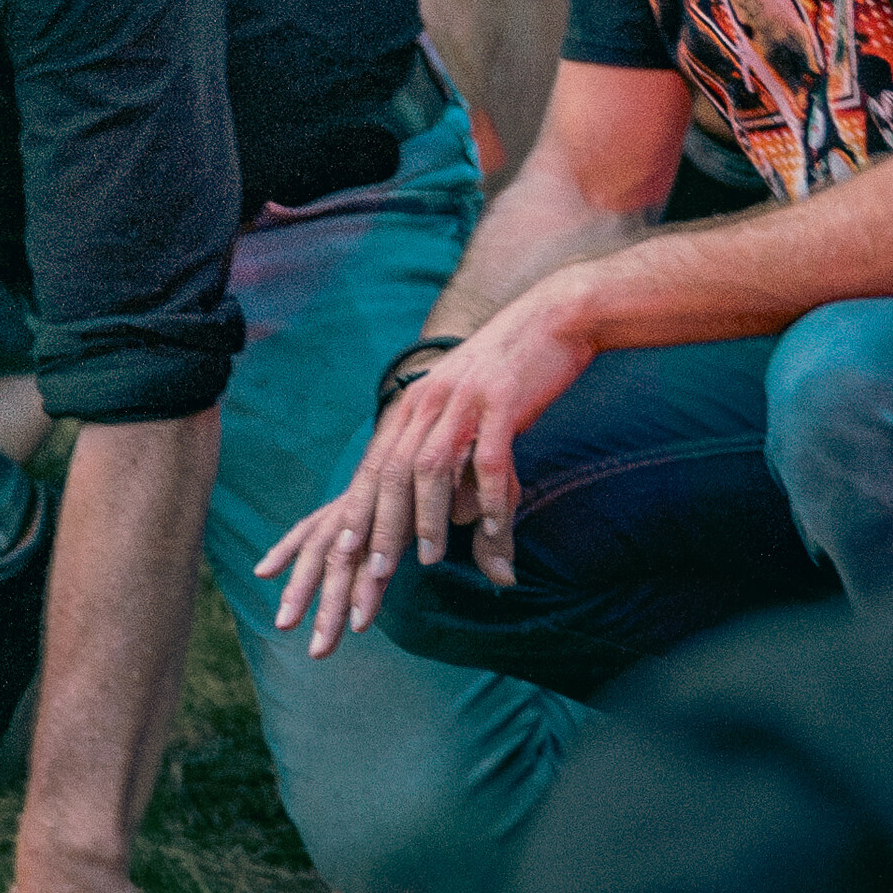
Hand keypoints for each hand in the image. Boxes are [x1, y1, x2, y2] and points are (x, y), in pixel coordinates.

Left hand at [254, 310, 582, 652]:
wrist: (551, 319)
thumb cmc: (510, 378)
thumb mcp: (472, 419)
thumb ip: (462, 470)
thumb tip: (465, 527)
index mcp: (410, 408)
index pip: (373, 467)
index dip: (357, 511)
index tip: (341, 555)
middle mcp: (424, 403)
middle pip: (390, 473)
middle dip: (379, 526)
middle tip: (374, 573)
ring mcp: (461, 402)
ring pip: (430, 468)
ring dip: (424, 517)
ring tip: (424, 559)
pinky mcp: (501, 402)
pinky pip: (490, 460)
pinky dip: (489, 498)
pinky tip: (493, 530)